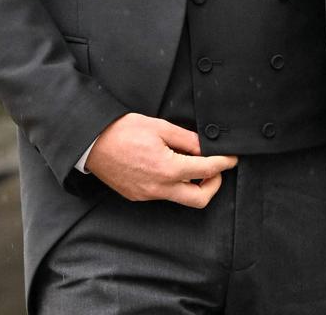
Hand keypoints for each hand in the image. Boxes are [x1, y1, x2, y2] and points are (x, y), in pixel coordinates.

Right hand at [85, 113, 237, 207]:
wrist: (92, 143)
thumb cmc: (123, 131)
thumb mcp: (159, 126)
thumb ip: (186, 139)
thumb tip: (205, 146)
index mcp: (167, 168)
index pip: (206, 170)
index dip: (224, 164)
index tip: (232, 159)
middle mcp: (159, 188)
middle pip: (199, 199)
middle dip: (214, 185)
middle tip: (215, 168)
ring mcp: (148, 195)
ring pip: (180, 198)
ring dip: (192, 185)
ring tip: (190, 164)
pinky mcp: (137, 196)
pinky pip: (163, 195)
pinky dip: (173, 184)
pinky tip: (169, 167)